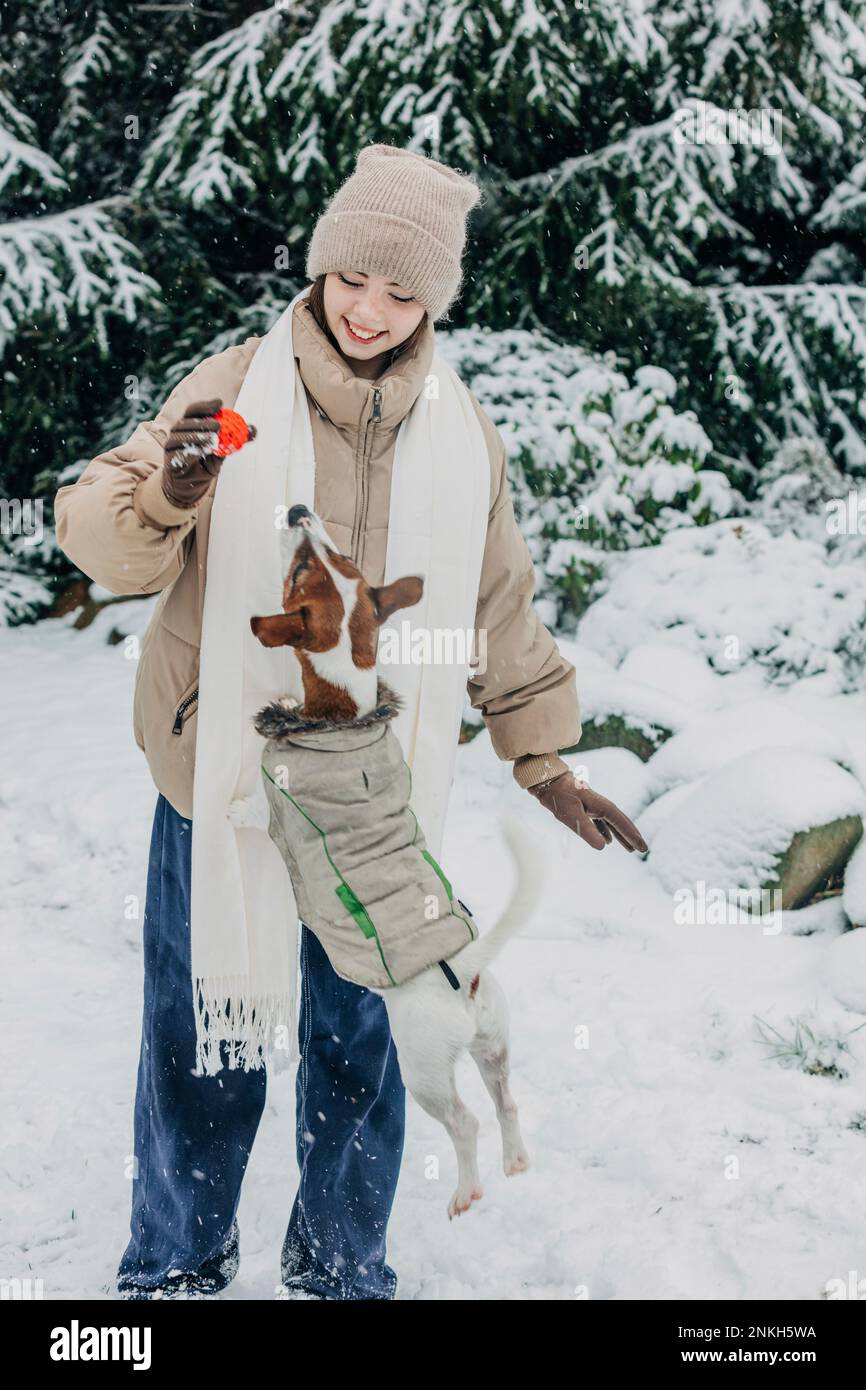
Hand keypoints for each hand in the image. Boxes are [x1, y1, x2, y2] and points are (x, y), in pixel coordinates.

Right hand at [161, 397, 256, 507]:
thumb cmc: (206, 462)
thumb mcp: (223, 451)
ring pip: (181, 437)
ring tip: (213, 439)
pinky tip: (203, 451)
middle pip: (186, 421)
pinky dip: (191, 452)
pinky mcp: (170, 461)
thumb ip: (236, 440)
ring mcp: (171, 446)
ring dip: (197, 436)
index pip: (194, 410)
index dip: (205, 405)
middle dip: (202, 422)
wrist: (192, 484)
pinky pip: (179, 454)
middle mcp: (177, 432)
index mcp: (189, 425)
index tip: (220, 404)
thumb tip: (254, 430)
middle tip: (218, 425)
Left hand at [527, 771, 647, 852]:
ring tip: (630, 849)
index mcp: (602, 806)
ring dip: (621, 836)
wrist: (547, 779)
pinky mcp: (584, 808)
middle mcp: (601, 805)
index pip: (621, 823)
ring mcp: (593, 807)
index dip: (632, 836)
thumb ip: (587, 830)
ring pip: (611, 824)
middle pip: (620, 823)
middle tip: (643, 849)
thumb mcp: (572, 815)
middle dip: (631, 836)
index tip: (643, 848)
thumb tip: (603, 847)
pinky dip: (607, 832)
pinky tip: (608, 841)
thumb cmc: (559, 796)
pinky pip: (601, 823)